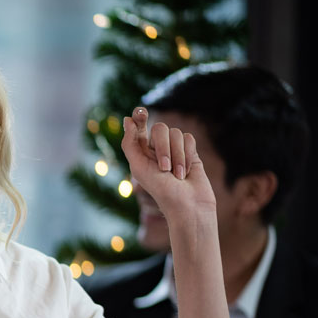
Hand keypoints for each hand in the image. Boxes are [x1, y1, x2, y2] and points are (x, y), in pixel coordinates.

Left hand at [120, 107, 216, 225]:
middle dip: (163, 147)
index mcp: (141, 151)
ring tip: (177, 175)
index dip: (140, 117)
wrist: (187, 204)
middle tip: (164, 168)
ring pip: (176, 133)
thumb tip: (127, 120)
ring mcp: (175, 149)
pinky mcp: (191, 152)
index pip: (139, 127)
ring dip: (177, 156)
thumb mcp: (139, 167)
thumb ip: (130, 144)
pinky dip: (187, 155)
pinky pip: (189, 139)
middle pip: (160, 128)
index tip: (140, 112)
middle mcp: (157, 148)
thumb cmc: (160, 190)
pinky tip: (187, 172)